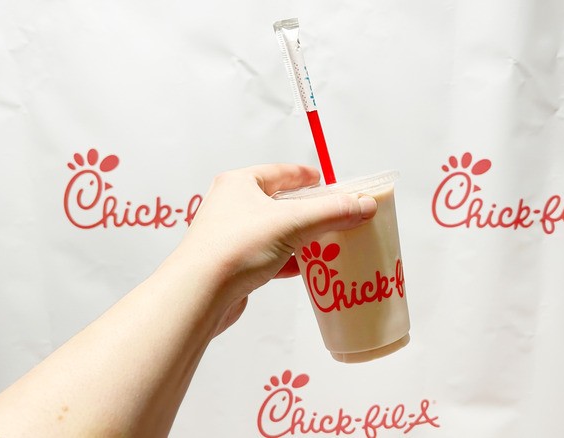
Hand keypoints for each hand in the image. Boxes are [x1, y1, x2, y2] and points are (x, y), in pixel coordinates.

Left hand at [165, 164, 376, 334]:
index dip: (305, 176)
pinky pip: (269, 256)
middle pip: (279, 203)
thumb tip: (363, 205)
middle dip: (308, 210)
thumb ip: (331, 212)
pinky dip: (289, 260)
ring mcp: (231, 236)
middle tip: (334, 214)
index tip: (325, 180)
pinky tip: (306, 268)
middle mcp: (231, 206)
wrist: (200, 294)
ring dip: (301, 237)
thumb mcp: (292, 223)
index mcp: (239, 184)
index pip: (279, 172)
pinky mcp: (234, 265)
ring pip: (275, 232)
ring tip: (327, 241)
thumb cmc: (234, 248)